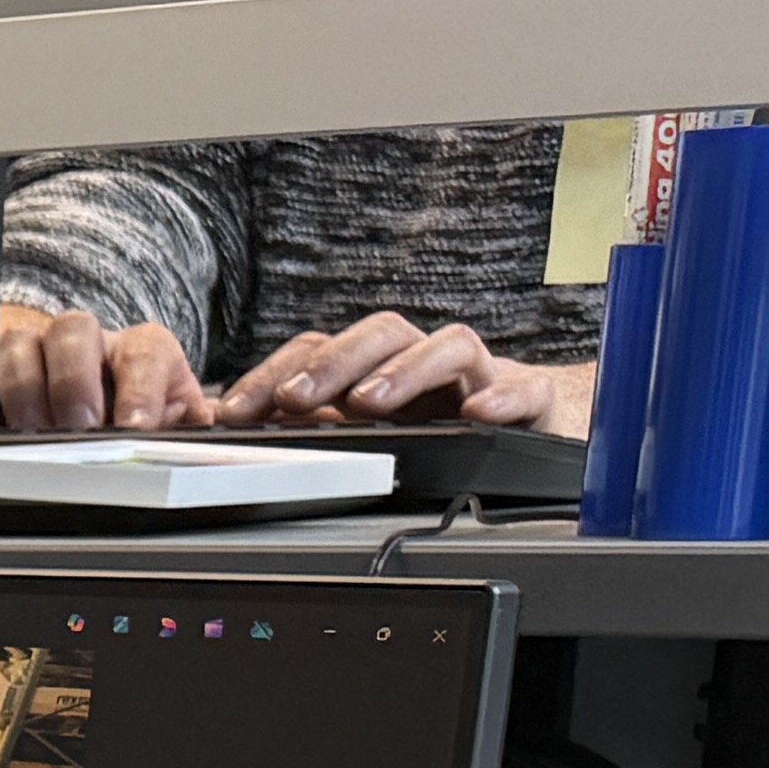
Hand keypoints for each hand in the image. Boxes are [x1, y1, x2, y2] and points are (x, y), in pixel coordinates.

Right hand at [0, 303, 204, 431]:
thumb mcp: (173, 422)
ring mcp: (37, 351)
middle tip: (78, 428)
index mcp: (141, 349)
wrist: (93, 409)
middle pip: (75, 330)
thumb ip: (188, 427)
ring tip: (32, 436)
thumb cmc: (134, 417)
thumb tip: (201, 438)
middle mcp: (88, 342)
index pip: (145, 353)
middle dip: (75, 381)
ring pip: (21, 344)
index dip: (140, 388)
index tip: (135, 427)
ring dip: (25, 391)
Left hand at [212, 311, 590, 431]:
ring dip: (405, 371)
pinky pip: (526, 390)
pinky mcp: (531, 401)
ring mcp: (480, 377)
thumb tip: (237, 432)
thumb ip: (310, 425)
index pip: (321, 350)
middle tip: (294, 397)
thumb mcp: (366, 431)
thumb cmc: (440, 424)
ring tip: (371, 402)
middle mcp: (426, 363)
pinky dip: (504, 398)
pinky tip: (478, 412)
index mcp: (379, 368)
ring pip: (451, 347)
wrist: (534, 426)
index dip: (274, 375)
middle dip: (332, 364)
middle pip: (382, 335)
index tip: (234, 412)